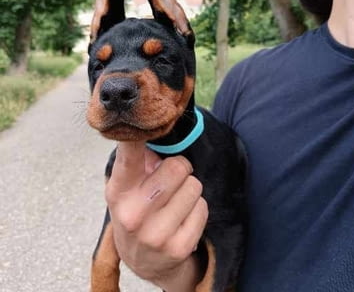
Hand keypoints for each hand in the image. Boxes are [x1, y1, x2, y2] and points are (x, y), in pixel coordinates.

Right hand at [105, 142, 207, 289]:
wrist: (142, 262)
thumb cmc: (137, 210)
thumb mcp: (128, 186)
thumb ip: (139, 159)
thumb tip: (155, 131)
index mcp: (119, 192)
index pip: (128, 157)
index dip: (135, 138)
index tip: (138, 125)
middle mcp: (133, 214)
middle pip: (177, 168)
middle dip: (180, 168)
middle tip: (172, 178)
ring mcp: (155, 235)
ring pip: (194, 186)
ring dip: (190, 189)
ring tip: (176, 200)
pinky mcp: (177, 248)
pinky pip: (202, 208)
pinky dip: (197, 208)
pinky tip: (183, 217)